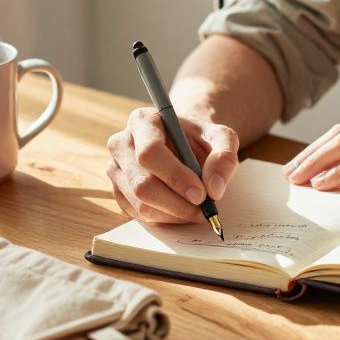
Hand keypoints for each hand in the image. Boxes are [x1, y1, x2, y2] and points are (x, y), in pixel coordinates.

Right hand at [106, 107, 239, 223]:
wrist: (183, 146)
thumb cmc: (199, 140)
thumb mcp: (221, 138)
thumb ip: (224, 156)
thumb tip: (214, 187)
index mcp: (143, 121)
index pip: (150, 153)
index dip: (176, 177)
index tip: (201, 194)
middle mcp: (122, 144)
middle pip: (141, 183)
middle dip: (177, 203)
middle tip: (203, 209)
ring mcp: (116, 170)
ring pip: (140, 204)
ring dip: (174, 213)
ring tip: (196, 208)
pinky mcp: (118, 192)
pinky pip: (138, 215)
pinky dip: (165, 218)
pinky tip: (180, 207)